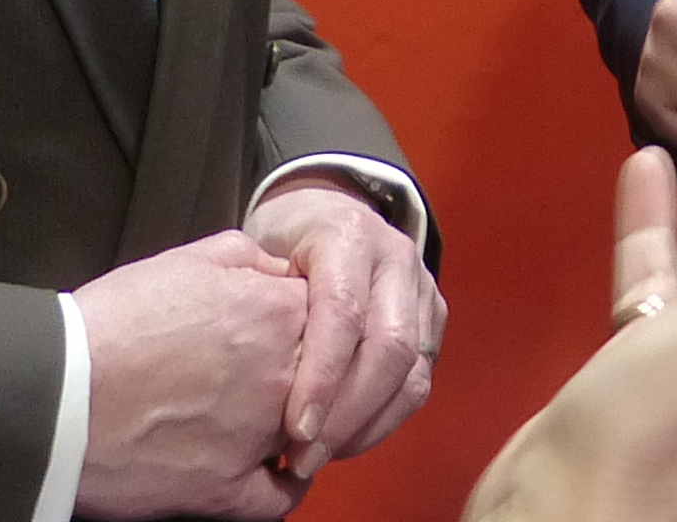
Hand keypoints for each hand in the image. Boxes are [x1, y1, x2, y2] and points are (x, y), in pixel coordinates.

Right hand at [72, 230, 312, 520]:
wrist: (59, 392)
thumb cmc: (112, 325)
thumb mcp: (187, 259)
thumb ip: (250, 259)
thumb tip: (281, 272)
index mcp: (278, 312)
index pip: (332, 315)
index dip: (306, 323)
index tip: (286, 330)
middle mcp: (283, 375)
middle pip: (327, 374)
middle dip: (305, 372)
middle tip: (270, 372)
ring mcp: (260, 438)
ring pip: (312, 432)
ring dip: (297, 425)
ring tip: (261, 416)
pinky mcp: (229, 492)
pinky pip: (281, 496)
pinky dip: (281, 485)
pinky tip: (266, 470)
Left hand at [245, 181, 444, 480]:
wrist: (325, 217)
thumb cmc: (280, 246)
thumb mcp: (258, 254)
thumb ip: (252, 298)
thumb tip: (244, 379)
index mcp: (347, 234)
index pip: (344, 310)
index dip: (322, 375)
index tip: (294, 430)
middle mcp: (395, 257)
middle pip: (389, 346)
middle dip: (348, 414)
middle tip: (304, 458)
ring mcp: (421, 288)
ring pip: (412, 372)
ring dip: (367, 427)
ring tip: (320, 456)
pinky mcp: (433, 320)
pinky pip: (419, 383)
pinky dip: (382, 422)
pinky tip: (344, 441)